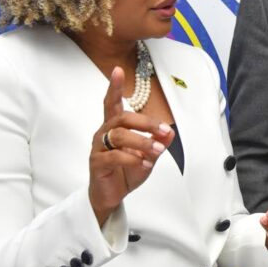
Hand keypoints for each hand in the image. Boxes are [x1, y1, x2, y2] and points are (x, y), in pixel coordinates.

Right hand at [89, 67, 173, 226]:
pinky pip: (114, 155)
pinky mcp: (97, 163)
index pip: (112, 102)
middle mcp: (104, 133)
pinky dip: (132, 158)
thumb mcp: (148, 156)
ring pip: (119, 135)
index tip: (117, 70)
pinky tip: (143, 163)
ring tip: (158, 150)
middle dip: (146, 123)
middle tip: (164, 131)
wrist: (112, 196)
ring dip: (142, 141)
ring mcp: (98, 148)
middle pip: (122, 117)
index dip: (114, 87)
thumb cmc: (127, 171)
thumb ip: (157, 142)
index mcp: (115, 127)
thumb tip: (170, 132)